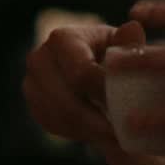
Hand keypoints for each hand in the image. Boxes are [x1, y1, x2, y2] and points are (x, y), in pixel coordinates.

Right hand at [24, 20, 145, 148]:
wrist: (95, 65)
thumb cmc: (116, 53)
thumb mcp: (126, 46)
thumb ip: (129, 44)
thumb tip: (133, 27)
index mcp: (63, 38)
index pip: (81, 74)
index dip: (105, 94)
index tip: (129, 110)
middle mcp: (39, 58)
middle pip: (66, 100)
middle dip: (97, 120)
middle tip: (123, 135)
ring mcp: (31, 82)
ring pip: (59, 116)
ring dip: (89, 130)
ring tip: (116, 137)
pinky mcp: (33, 102)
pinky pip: (53, 124)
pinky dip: (78, 132)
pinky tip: (99, 133)